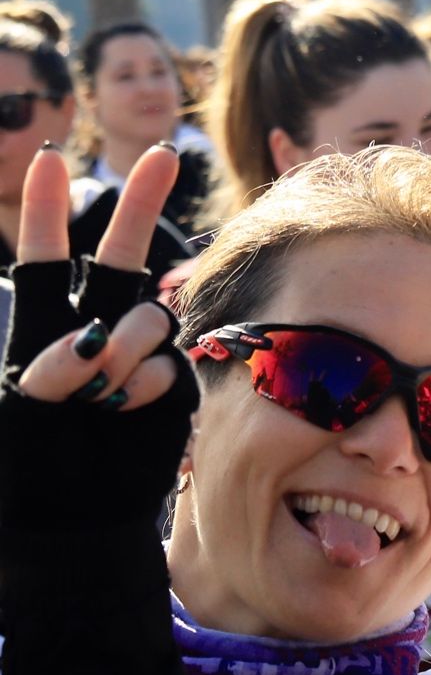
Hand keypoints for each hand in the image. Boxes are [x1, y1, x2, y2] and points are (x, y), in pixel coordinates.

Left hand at [0, 145, 199, 530]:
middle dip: (138, 205)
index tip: (53, 160)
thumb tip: (92, 338)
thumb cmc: (27, 466)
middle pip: (119, 258)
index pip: (45, 263)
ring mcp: (138, 357)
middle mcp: (94, 332)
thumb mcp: (16, 411)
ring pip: (146, 317)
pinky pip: (164, 365)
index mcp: (41, 331)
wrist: (74, 519)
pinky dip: (140, 388)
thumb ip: (46, 367)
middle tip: (159, 155)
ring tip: (97, 398)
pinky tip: (123, 414)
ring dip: (122, 350)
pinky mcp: (171, 385)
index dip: (50, 213)